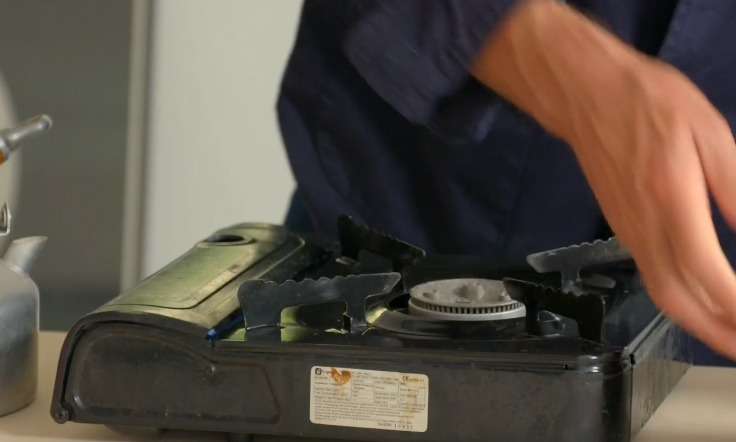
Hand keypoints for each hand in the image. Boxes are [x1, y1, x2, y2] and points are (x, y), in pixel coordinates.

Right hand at [472, 0, 735, 357]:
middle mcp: (645, 227)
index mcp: (671, 202)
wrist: (586, 96)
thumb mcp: (711, 136)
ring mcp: (628, 231)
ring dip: (698, 322)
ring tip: (732, 331)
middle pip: (677, 301)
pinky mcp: (622, 227)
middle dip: (716, 334)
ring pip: (662, 293)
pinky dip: (680, 299)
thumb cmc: (650, 105)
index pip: (708, 274)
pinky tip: (701, 295)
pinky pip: (651, 275)